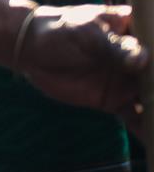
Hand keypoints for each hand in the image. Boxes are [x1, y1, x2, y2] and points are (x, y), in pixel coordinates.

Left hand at [16, 4, 146, 120]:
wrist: (30, 48)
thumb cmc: (59, 30)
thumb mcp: (87, 33)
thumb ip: (115, 47)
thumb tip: (143, 60)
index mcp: (134, 32)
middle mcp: (138, 59)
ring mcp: (128, 82)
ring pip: (152, 99)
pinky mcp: (115, 102)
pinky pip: (136, 117)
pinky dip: (146, 129)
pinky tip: (152, 141)